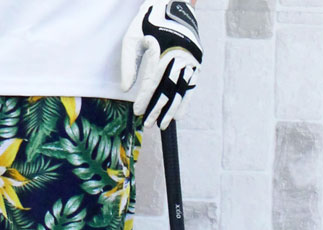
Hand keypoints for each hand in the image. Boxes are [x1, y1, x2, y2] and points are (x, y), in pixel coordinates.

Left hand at [120, 1, 202, 129]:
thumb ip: (128, 64)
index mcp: (160, 51)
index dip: (145, 99)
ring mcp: (190, 58)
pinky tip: (179, 114)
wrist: (174, 2)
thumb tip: (125, 90)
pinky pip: (192, 84)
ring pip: (181, 90)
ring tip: (163, 124)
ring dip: (172, 109)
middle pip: (167, 89)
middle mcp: (178, 56)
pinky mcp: (197, 60)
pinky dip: (186, 100)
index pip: (151, 82)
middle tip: (149, 125)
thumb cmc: (148, 21)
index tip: (138, 112)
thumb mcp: (132, 38)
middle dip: (157, 109)